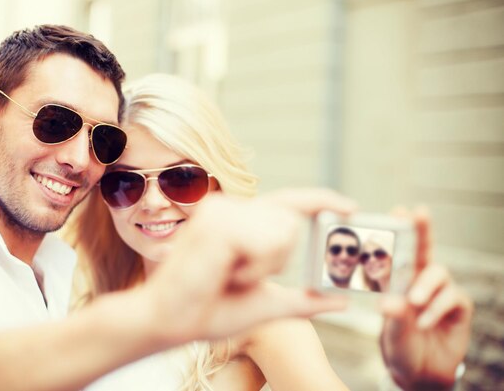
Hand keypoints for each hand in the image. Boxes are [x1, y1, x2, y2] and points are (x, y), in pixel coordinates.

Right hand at [143, 188, 355, 343]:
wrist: (170, 321)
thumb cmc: (208, 310)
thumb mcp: (266, 304)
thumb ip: (303, 300)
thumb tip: (340, 301)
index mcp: (240, 221)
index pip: (288, 202)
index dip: (322, 200)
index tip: (352, 207)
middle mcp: (231, 208)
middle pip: (290, 222)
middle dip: (277, 260)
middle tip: (240, 276)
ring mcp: (222, 210)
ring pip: (281, 231)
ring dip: (263, 266)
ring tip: (229, 275)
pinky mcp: (217, 222)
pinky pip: (264, 241)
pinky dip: (254, 268)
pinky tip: (226, 273)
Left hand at [379, 207, 472, 389]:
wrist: (420, 372)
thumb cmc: (399, 345)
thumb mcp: (391, 331)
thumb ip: (392, 316)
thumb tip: (388, 302)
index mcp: (398, 279)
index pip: (398, 250)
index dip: (400, 229)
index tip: (399, 210)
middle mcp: (419, 279)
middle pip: (424, 249)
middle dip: (422, 229)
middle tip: (419, 212)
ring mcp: (440, 291)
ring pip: (438, 272)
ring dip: (425, 285)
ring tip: (413, 302)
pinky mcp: (458, 307)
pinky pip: (452, 298)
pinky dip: (437, 308)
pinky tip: (424, 322)